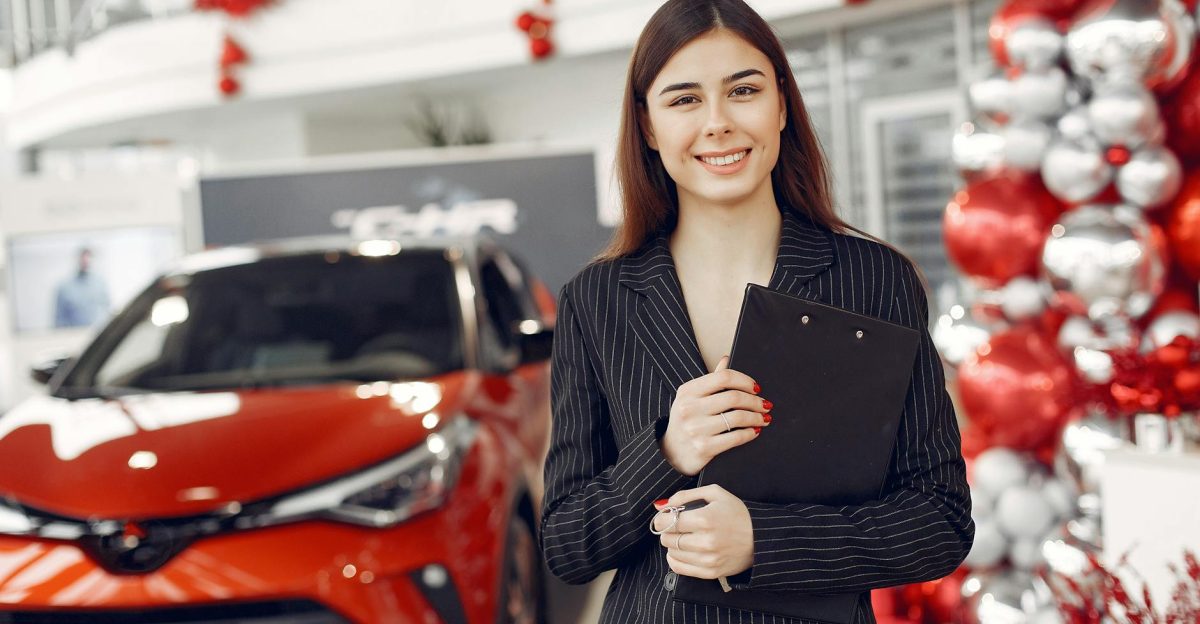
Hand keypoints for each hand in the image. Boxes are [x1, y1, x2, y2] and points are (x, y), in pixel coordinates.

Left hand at [651, 485, 753, 578]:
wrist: (761, 538)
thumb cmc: (737, 513)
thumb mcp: (715, 494)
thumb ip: (686, 496)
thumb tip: (662, 506)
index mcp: (705, 519)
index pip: (668, 522)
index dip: (661, 519)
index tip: (664, 518)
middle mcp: (705, 541)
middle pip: (668, 539)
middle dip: (667, 531)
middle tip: (675, 527)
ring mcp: (708, 559)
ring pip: (672, 553)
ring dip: (672, 545)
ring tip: (682, 538)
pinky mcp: (710, 572)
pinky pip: (679, 568)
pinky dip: (675, 560)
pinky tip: (682, 552)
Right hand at [660, 355, 770, 475]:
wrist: (671, 453)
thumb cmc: (687, 421)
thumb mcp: (692, 398)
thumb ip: (710, 380)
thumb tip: (726, 359)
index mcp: (687, 391)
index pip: (723, 377)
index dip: (745, 381)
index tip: (756, 388)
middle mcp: (689, 408)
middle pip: (733, 397)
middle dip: (755, 401)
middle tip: (765, 404)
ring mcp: (695, 429)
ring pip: (737, 417)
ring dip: (756, 417)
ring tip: (763, 418)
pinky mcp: (703, 448)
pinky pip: (736, 437)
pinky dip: (750, 433)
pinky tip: (754, 431)